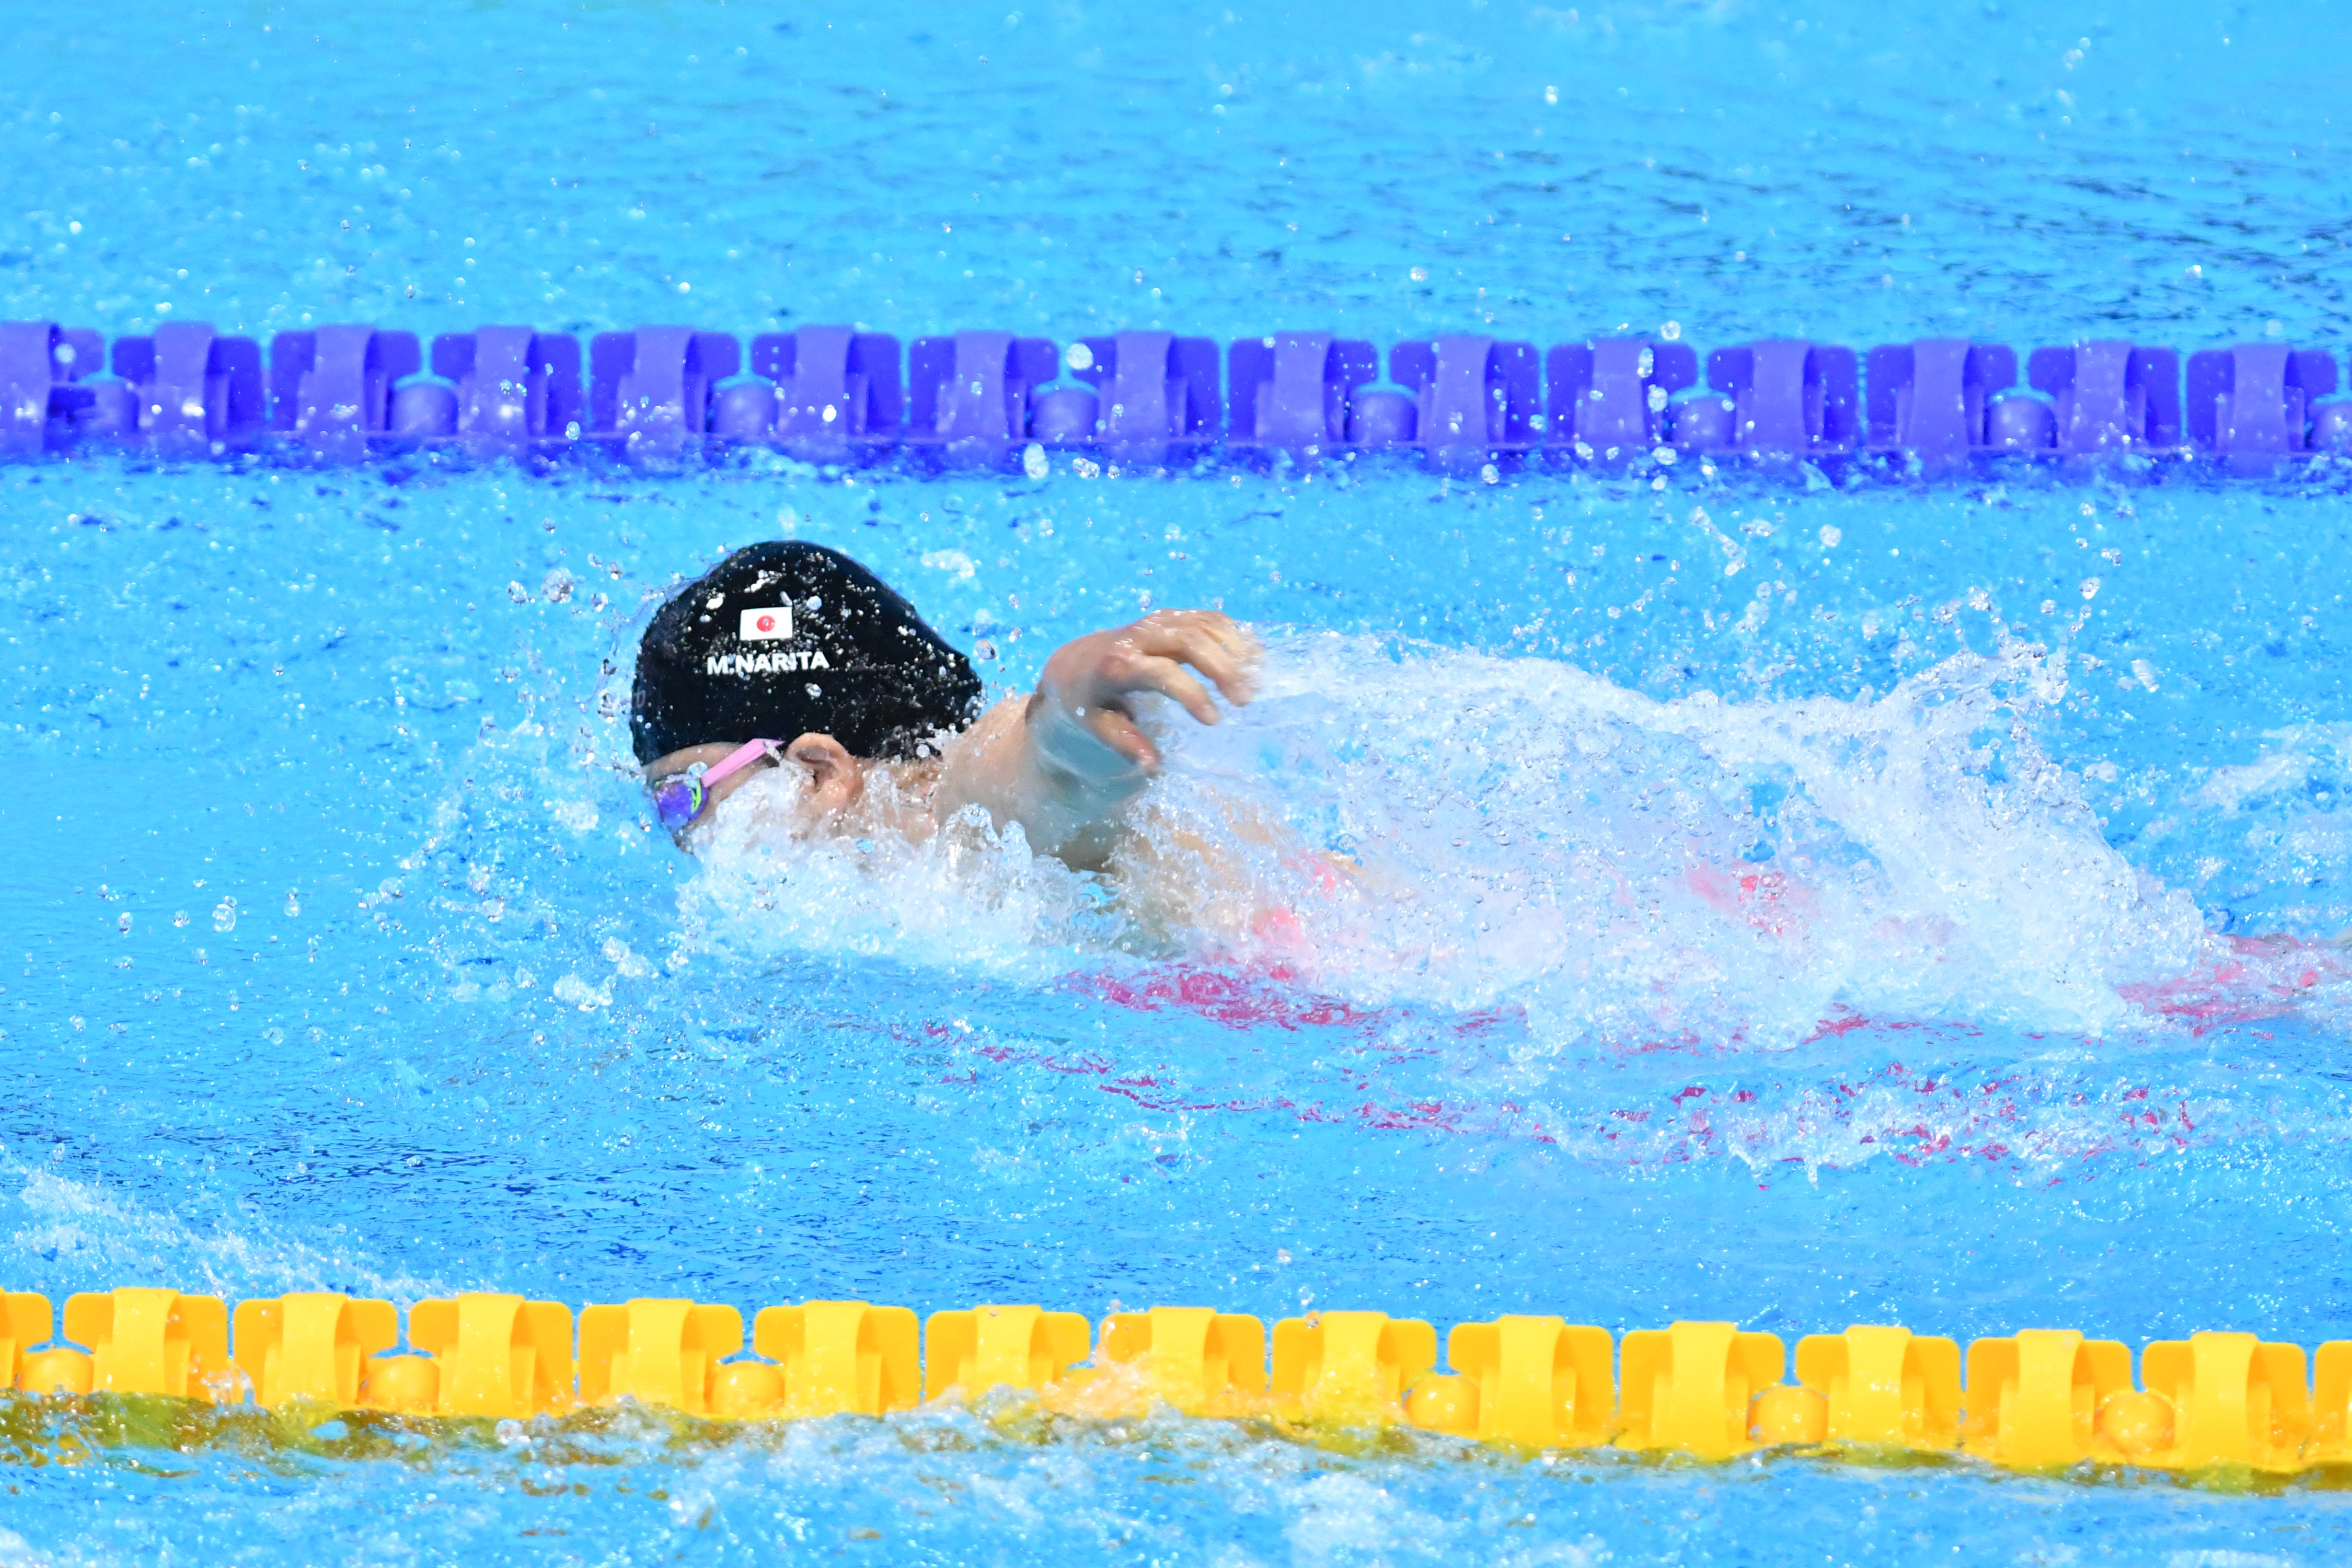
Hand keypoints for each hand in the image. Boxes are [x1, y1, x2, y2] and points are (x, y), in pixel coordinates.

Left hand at [1029, 610, 1259, 774]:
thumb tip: (1153, 766)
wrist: (1074, 662)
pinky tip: (1252, 655)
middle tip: (1245, 699)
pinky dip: (1232, 633)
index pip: (1161, 673)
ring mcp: (1155, 623)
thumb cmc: (1089, 702)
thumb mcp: (1098, 726)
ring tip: (1256, 677)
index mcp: (1117, 665)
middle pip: (1189, 640)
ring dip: (1233, 647)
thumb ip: (1125, 743)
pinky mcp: (1169, 617)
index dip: (1191, 694)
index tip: (1214, 721)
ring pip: (1201, 623)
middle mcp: (1137, 637)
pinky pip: (1205, 617)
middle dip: (1222, 668)